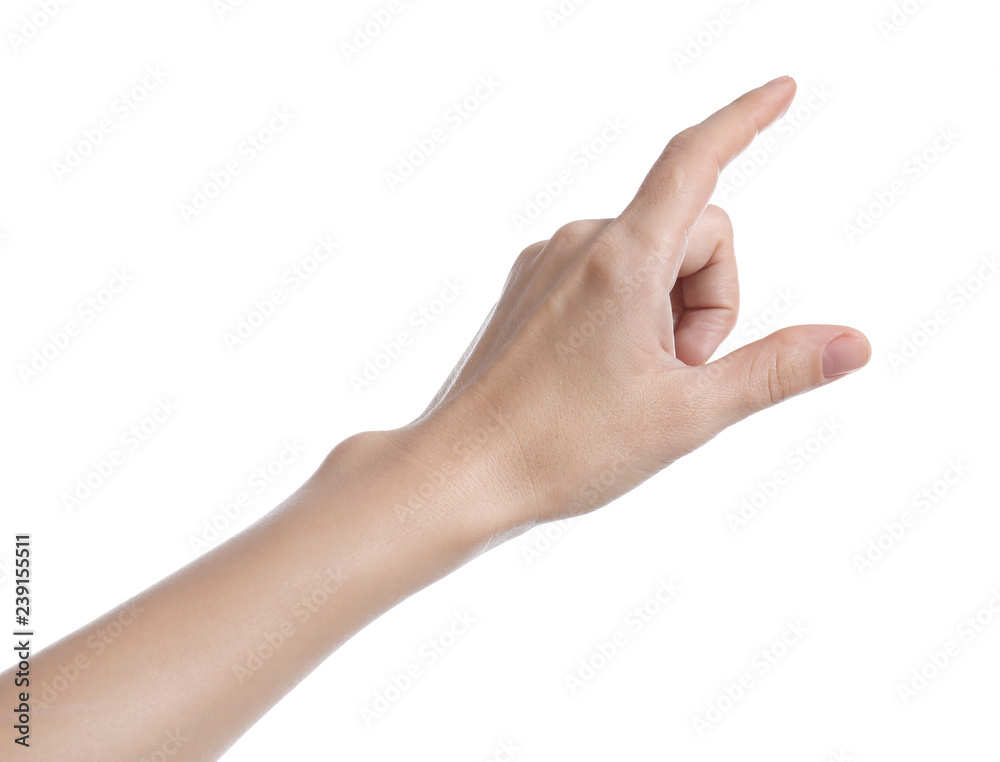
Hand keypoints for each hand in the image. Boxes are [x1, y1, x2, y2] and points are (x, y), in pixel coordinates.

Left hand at [398, 76, 869, 531]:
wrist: (461, 472)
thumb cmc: (564, 448)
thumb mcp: (687, 414)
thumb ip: (775, 370)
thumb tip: (853, 343)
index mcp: (621, 260)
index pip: (695, 162)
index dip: (746, 120)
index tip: (783, 89)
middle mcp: (580, 242)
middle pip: (693, 233)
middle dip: (709, 300)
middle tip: (676, 375)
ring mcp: (550, 262)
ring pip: (652, 257)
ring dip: (668, 311)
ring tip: (634, 380)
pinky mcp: (532, 285)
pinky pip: (608, 272)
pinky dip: (630, 309)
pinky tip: (602, 370)